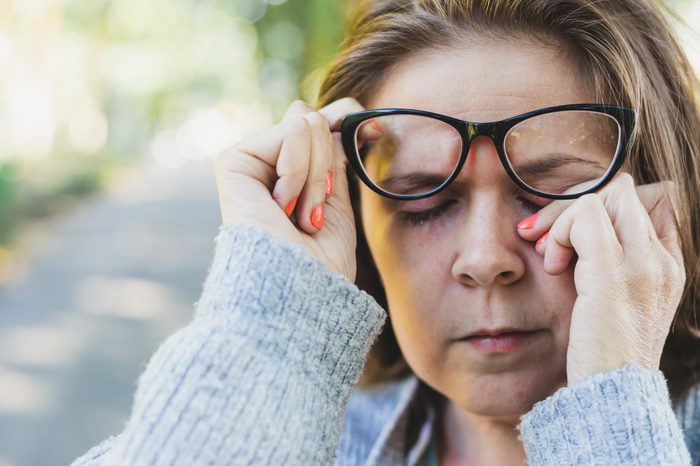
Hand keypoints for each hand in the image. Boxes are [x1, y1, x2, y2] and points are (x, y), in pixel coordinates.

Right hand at [214, 98, 373, 282]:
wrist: (299, 290)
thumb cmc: (321, 260)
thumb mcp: (337, 198)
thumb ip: (334, 155)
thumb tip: (348, 112)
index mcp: (290, 173)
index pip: (320, 122)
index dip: (348, 119)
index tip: (375, 132)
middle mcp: (267, 164)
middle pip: (314, 118)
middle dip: (329, 165)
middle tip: (317, 211)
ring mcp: (249, 162)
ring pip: (306, 123)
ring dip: (317, 177)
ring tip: (302, 216)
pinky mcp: (233, 162)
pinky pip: (291, 133)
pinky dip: (300, 173)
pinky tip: (282, 206)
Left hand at [516, 172, 685, 385]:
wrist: (610, 395)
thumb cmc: (601, 349)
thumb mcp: (609, 297)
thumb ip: (603, 261)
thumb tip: (569, 229)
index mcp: (667, 264)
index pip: (653, 198)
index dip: (607, 203)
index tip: (574, 232)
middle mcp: (662, 261)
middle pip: (625, 190)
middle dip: (577, 203)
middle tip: (546, 238)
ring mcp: (643, 266)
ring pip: (606, 196)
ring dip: (566, 217)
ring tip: (549, 254)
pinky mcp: (614, 276)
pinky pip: (587, 216)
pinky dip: (561, 230)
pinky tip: (552, 263)